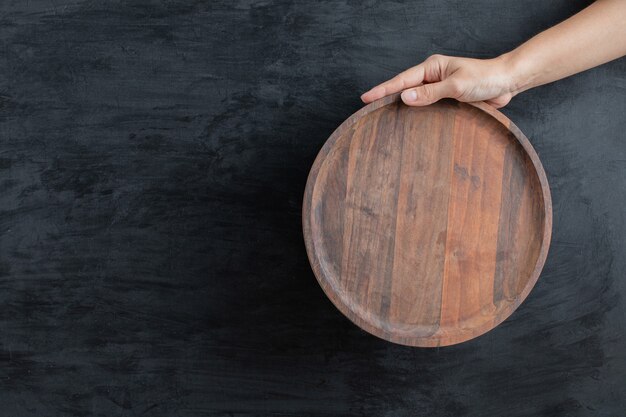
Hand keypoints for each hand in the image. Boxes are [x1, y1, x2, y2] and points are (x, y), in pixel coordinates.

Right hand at [360, 54, 517, 108]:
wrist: (506, 82)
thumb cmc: (485, 78)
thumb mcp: (456, 86)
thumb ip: (430, 93)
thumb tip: (404, 97)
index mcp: (432, 67)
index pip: (402, 80)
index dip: (383, 89)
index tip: (366, 97)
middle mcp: (433, 76)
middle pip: (404, 87)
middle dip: (386, 96)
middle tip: (367, 105)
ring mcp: (439, 87)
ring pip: (415, 97)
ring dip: (400, 105)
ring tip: (381, 114)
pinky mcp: (446, 98)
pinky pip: (426, 105)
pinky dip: (416, 112)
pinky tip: (408, 120)